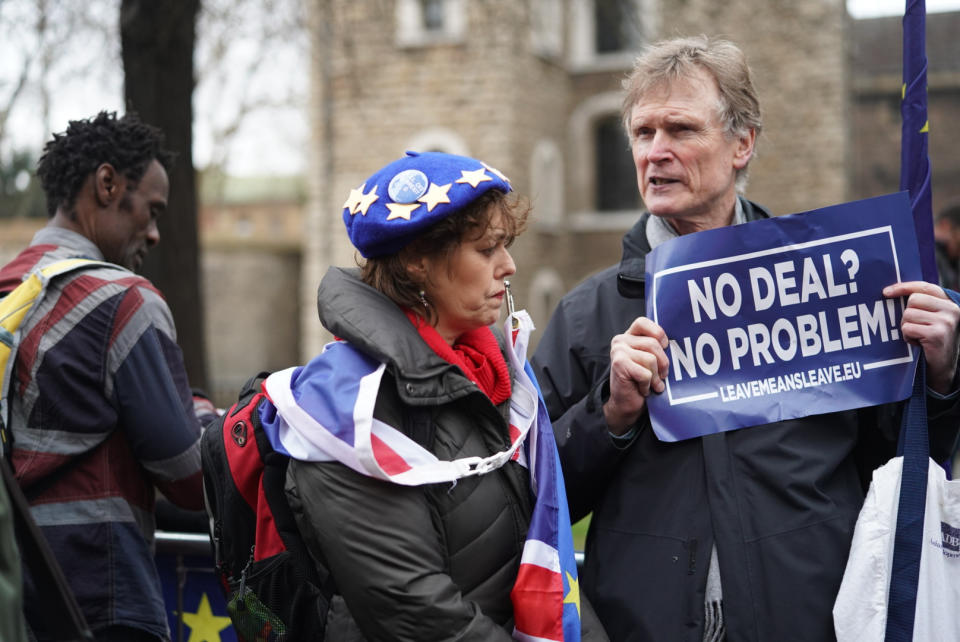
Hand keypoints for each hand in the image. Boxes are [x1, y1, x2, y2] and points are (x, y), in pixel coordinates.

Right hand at [603, 317, 669, 434]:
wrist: (625, 404)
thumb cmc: (641, 382)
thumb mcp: (650, 361)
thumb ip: (656, 348)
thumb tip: (675, 344)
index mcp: (629, 336)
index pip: (643, 322)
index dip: (658, 333)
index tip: (665, 347)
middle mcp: (621, 341)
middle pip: (653, 344)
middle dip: (663, 363)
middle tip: (661, 376)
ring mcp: (618, 352)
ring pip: (651, 359)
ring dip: (655, 377)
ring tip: (652, 384)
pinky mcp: (619, 364)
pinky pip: (645, 373)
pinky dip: (648, 385)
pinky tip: (643, 389)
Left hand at [883, 281, 959, 393]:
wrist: (942, 366)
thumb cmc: (931, 339)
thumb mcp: (931, 318)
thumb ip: (922, 303)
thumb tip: (890, 290)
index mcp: (950, 302)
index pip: (924, 287)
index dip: (903, 287)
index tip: (886, 292)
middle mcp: (952, 309)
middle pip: (913, 300)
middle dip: (907, 314)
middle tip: (914, 327)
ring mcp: (946, 321)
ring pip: (908, 314)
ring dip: (907, 327)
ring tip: (918, 336)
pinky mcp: (937, 334)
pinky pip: (908, 328)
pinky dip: (907, 337)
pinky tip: (918, 343)